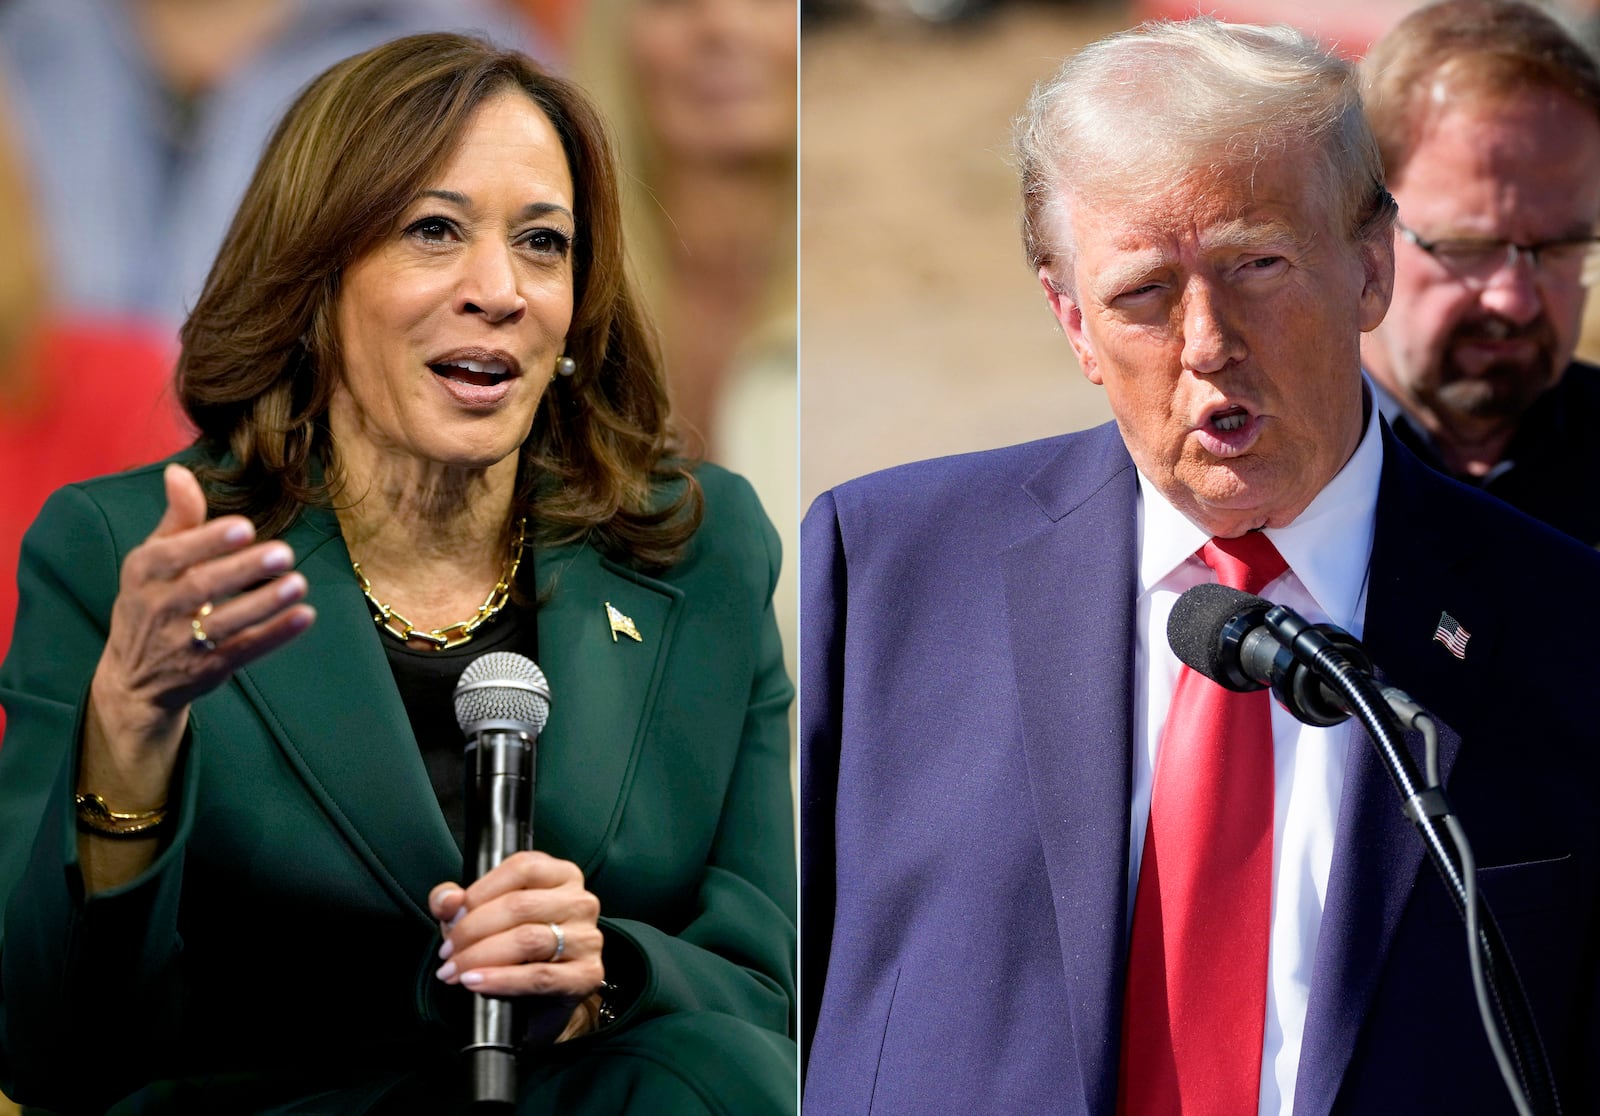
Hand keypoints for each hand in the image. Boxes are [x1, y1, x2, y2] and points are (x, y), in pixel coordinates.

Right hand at [87, 463, 314, 776]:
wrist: (133, 681)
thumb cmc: (151, 602)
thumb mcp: (153, 559)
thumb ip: (177, 518)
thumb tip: (179, 472)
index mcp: (143, 573)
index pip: (171, 554)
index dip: (207, 541)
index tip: (245, 527)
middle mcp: (158, 608)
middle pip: (202, 588)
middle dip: (243, 570)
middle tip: (284, 553)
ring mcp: (182, 643)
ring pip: (225, 623)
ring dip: (264, 604)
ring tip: (298, 583)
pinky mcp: (207, 670)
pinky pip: (244, 650)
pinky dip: (275, 636)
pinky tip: (305, 616)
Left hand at [430, 852, 604, 1038]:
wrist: (538, 1002)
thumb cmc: (512, 950)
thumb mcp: (479, 918)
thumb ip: (455, 902)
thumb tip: (448, 900)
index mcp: (561, 875)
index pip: (521, 868)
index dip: (480, 892)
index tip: (451, 918)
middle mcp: (580, 901)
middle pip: (521, 905)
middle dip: (473, 930)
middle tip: (447, 953)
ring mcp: (588, 937)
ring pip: (528, 939)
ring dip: (481, 957)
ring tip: (455, 971)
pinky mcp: (587, 974)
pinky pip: (540, 976)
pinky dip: (502, 980)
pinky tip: (477, 982)